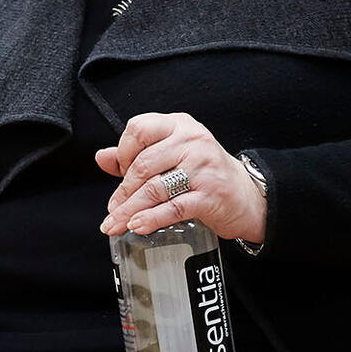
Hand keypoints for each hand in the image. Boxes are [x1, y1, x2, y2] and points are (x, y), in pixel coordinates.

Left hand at [96, 112, 265, 242]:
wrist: (248, 196)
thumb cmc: (205, 173)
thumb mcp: (172, 155)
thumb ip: (136, 154)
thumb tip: (102, 158)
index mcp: (179, 125)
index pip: (139, 128)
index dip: (123, 152)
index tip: (119, 173)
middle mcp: (192, 141)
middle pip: (143, 164)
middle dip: (123, 191)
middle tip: (112, 209)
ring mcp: (202, 168)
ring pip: (155, 188)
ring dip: (130, 209)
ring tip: (116, 223)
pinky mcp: (210, 195)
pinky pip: (173, 207)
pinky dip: (151, 219)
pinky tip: (138, 225)